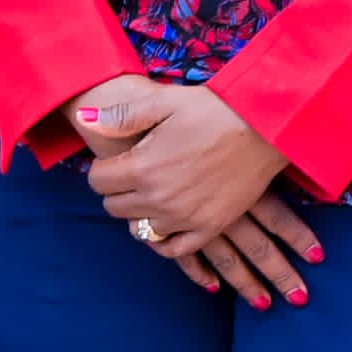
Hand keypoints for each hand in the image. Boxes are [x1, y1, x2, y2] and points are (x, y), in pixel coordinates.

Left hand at [71, 76, 310, 303]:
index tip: (117, 160)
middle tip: (134, 174)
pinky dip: (164, 240)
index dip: (103, 169)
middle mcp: (158, 198)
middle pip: (114, 207)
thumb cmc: (214, 109)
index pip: (97, 181)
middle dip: (118, 190)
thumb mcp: (165, 102)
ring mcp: (184, 217)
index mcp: (142, 166)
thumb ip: (122, 116)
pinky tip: (166, 224)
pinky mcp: (208, 228)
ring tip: (153, 193)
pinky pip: (173, 249)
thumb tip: (85, 120)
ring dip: (140, 213)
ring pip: (139, 229)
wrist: (266, 127)